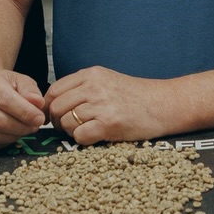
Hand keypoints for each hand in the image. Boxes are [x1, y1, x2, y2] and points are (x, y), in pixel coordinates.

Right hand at [0, 68, 46, 149]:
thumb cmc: (1, 85)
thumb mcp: (18, 81)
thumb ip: (30, 91)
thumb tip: (38, 104)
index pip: (4, 100)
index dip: (25, 112)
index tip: (39, 119)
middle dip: (21, 127)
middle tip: (34, 127)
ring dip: (12, 137)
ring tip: (23, 130)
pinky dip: (1, 143)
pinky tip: (9, 135)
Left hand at [45, 66, 174, 143]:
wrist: (164, 104)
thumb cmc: (136, 96)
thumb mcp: (107, 80)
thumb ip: (83, 87)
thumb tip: (55, 103)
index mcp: (91, 74)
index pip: (54, 90)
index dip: (49, 106)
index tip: (54, 115)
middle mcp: (93, 87)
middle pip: (56, 107)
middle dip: (57, 121)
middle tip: (68, 127)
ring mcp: (101, 105)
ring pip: (66, 122)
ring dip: (71, 131)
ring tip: (86, 130)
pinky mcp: (109, 124)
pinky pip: (79, 136)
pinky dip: (83, 139)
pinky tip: (95, 136)